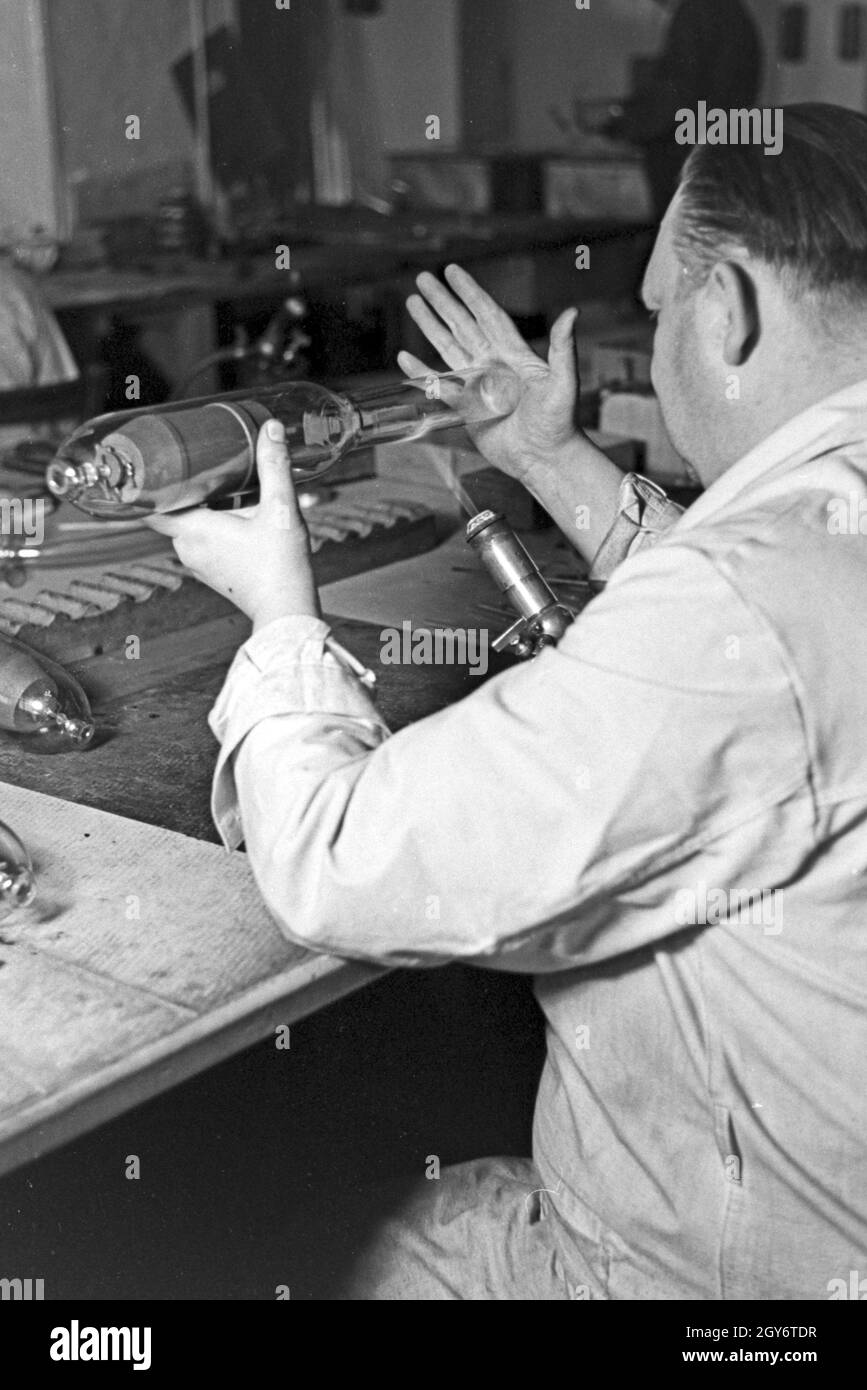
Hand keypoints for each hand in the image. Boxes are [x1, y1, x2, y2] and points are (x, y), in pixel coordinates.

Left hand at [144, 419, 319, 631]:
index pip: (152, 506)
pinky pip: (204, 543)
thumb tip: (272, 430)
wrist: (288, 611)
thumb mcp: (280, 509)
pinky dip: (214, 526)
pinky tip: (238, 516)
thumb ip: (274, 467)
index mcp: (194, 530)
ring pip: (191, 527)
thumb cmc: (280, 566)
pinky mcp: (215, 574)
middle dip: (186, 489)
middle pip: (174, 511)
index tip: (156, 465)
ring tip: (224, 486)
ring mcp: (200, 565)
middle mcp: (189, 549)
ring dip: (203, 508)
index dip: (150, 484)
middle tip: (201, 464)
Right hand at [399, 263, 581, 481]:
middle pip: (462, 325)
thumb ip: (562, 348)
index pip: (487, 315)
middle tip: (423, 278)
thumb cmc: (560, 422)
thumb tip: (572, 312)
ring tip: (412, 303)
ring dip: (429, 326)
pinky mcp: (466, 408)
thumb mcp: (563, 382)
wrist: (545, 458)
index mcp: (514, 353)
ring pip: (447, 348)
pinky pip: (439, 385)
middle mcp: (493, 364)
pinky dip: (421, 372)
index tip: (453, 271)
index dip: (470, 292)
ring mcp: (478, 385)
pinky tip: (405, 357)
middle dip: (443, 302)